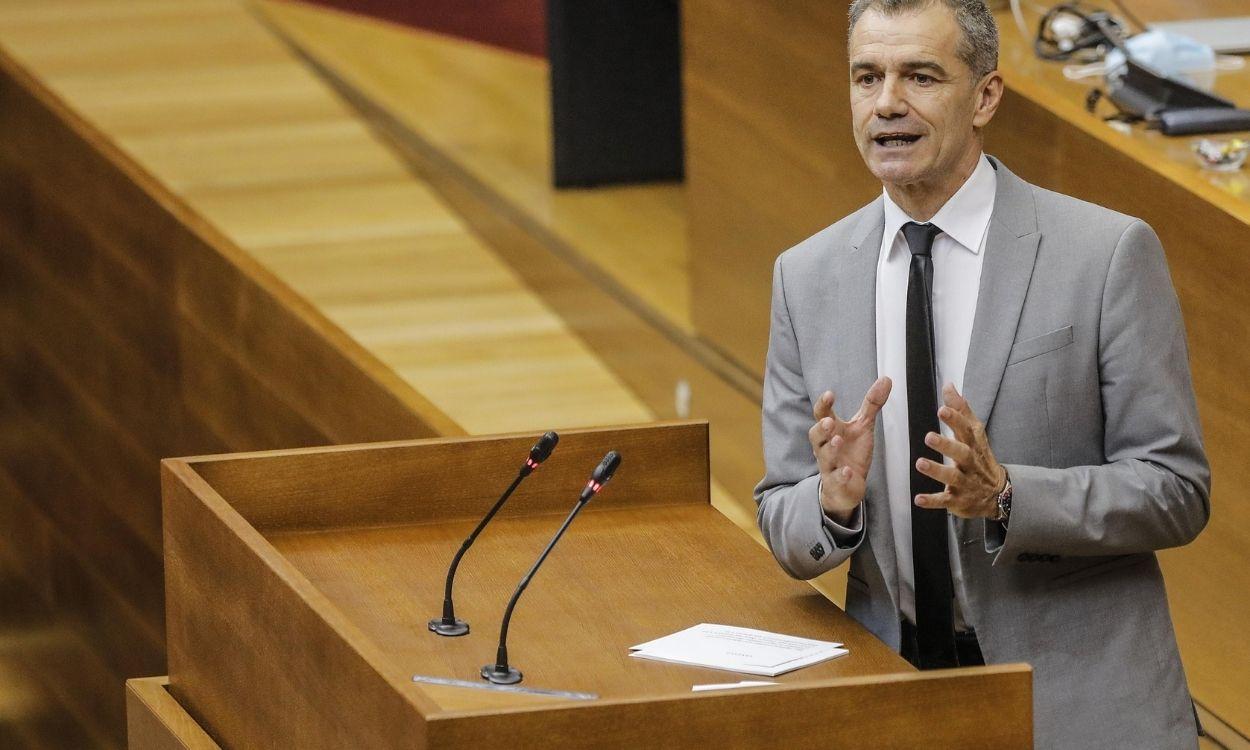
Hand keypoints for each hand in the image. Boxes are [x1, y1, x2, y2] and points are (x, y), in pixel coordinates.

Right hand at [808, 377, 891, 522]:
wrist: (848, 486)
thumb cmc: (852, 452)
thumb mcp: (863, 426)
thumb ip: (872, 404)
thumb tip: (886, 378)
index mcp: (832, 431)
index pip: (821, 415)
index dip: (823, 405)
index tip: (829, 394)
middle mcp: (826, 446)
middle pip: (815, 436)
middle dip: (821, 429)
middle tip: (829, 422)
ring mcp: (829, 465)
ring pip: (824, 457)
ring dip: (830, 449)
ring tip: (838, 440)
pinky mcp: (836, 483)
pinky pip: (835, 479)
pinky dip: (840, 475)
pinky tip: (847, 471)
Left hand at [915, 383, 1006, 517]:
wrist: (997, 493)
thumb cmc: (979, 457)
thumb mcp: (974, 433)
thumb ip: (960, 409)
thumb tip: (949, 385)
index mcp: (972, 444)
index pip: (966, 429)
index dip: (956, 419)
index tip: (943, 409)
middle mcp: (970, 463)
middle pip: (961, 453)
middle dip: (946, 445)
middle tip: (928, 436)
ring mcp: (964, 482)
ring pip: (952, 477)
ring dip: (936, 471)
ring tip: (920, 463)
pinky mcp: (957, 500)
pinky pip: (944, 501)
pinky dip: (932, 501)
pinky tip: (918, 499)